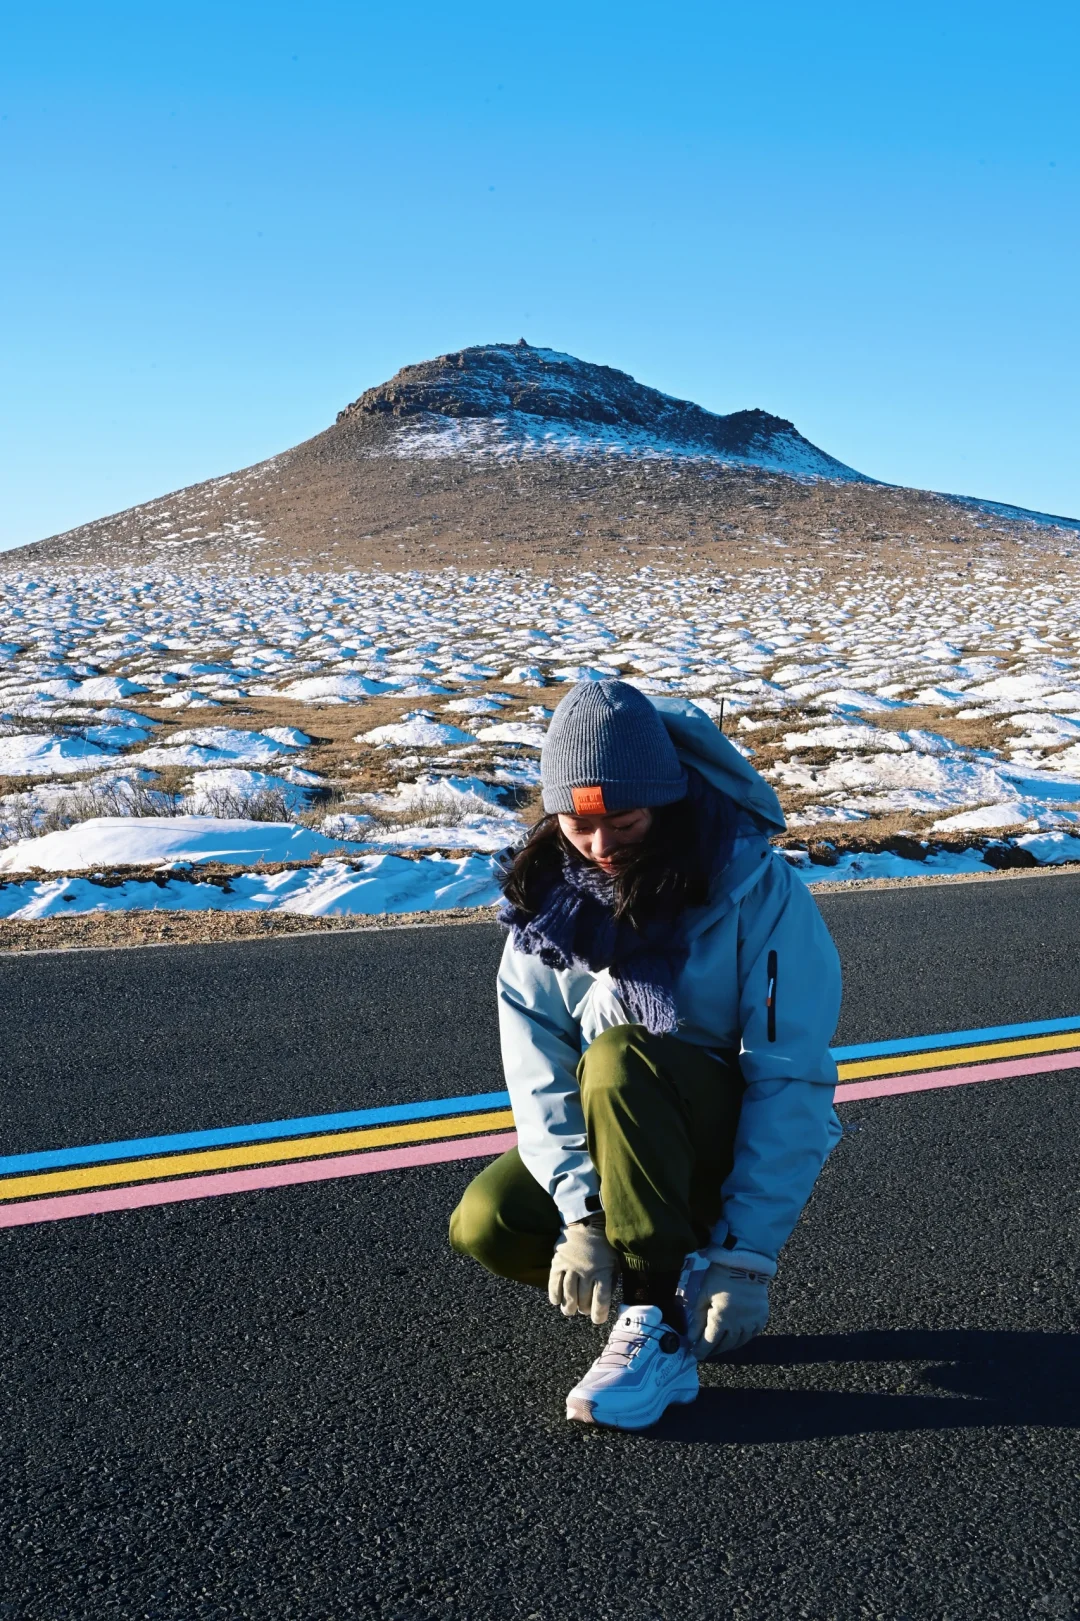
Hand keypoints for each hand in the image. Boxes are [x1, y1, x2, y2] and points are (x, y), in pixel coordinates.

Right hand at [548, 1218, 616, 1324]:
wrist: (588, 1222)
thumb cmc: (605, 1246)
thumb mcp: (615, 1262)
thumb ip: (611, 1281)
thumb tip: (605, 1303)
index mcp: (603, 1271)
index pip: (601, 1300)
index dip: (599, 1314)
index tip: (598, 1319)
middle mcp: (586, 1271)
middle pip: (583, 1300)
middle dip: (584, 1309)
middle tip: (584, 1310)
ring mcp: (570, 1267)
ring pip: (568, 1295)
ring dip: (569, 1307)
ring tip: (570, 1310)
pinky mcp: (558, 1262)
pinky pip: (554, 1283)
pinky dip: (555, 1295)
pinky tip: (557, 1301)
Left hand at [682, 1244, 772, 1359]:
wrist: (745, 1263)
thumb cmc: (720, 1277)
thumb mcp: (703, 1295)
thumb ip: (697, 1318)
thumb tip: (692, 1338)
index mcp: (721, 1320)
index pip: (709, 1343)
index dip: (701, 1351)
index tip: (696, 1355)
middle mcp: (738, 1326)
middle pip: (724, 1345)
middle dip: (713, 1349)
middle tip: (706, 1350)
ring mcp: (752, 1323)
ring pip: (739, 1343)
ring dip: (728, 1346)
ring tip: (720, 1345)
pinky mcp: (762, 1318)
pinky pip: (752, 1335)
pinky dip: (742, 1338)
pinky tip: (736, 1336)